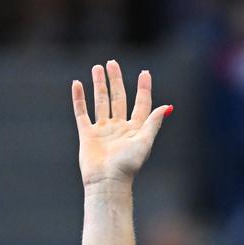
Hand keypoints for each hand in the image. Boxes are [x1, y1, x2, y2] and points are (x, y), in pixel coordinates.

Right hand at [72, 61, 171, 188]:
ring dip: (99, 85)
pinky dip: (79, 98)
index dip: (144, 89)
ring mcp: (103, 130)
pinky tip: (77, 84)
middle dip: (116, 80)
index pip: (141, 104)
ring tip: (97, 68)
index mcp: (135, 129)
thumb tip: (167, 106)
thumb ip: (153, 123)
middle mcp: (119, 128)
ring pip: (101, 102)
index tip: (145, 73)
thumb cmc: (128, 166)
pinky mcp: (87, 134)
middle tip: (112, 63)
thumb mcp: (145, 142)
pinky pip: (82, 112)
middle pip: (118, 98)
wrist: (107, 181)